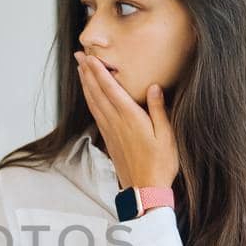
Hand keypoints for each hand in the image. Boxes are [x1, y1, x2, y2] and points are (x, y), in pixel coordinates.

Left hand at [73, 50, 180, 190]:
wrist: (145, 189)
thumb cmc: (160, 163)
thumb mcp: (166, 135)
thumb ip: (158, 110)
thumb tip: (154, 86)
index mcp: (130, 117)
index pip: (110, 88)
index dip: (98, 71)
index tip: (90, 56)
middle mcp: (116, 122)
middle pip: (97, 92)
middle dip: (87, 72)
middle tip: (79, 55)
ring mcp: (110, 131)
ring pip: (93, 102)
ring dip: (86, 84)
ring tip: (81, 70)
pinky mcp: (109, 139)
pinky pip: (96, 114)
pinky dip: (90, 100)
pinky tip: (89, 96)